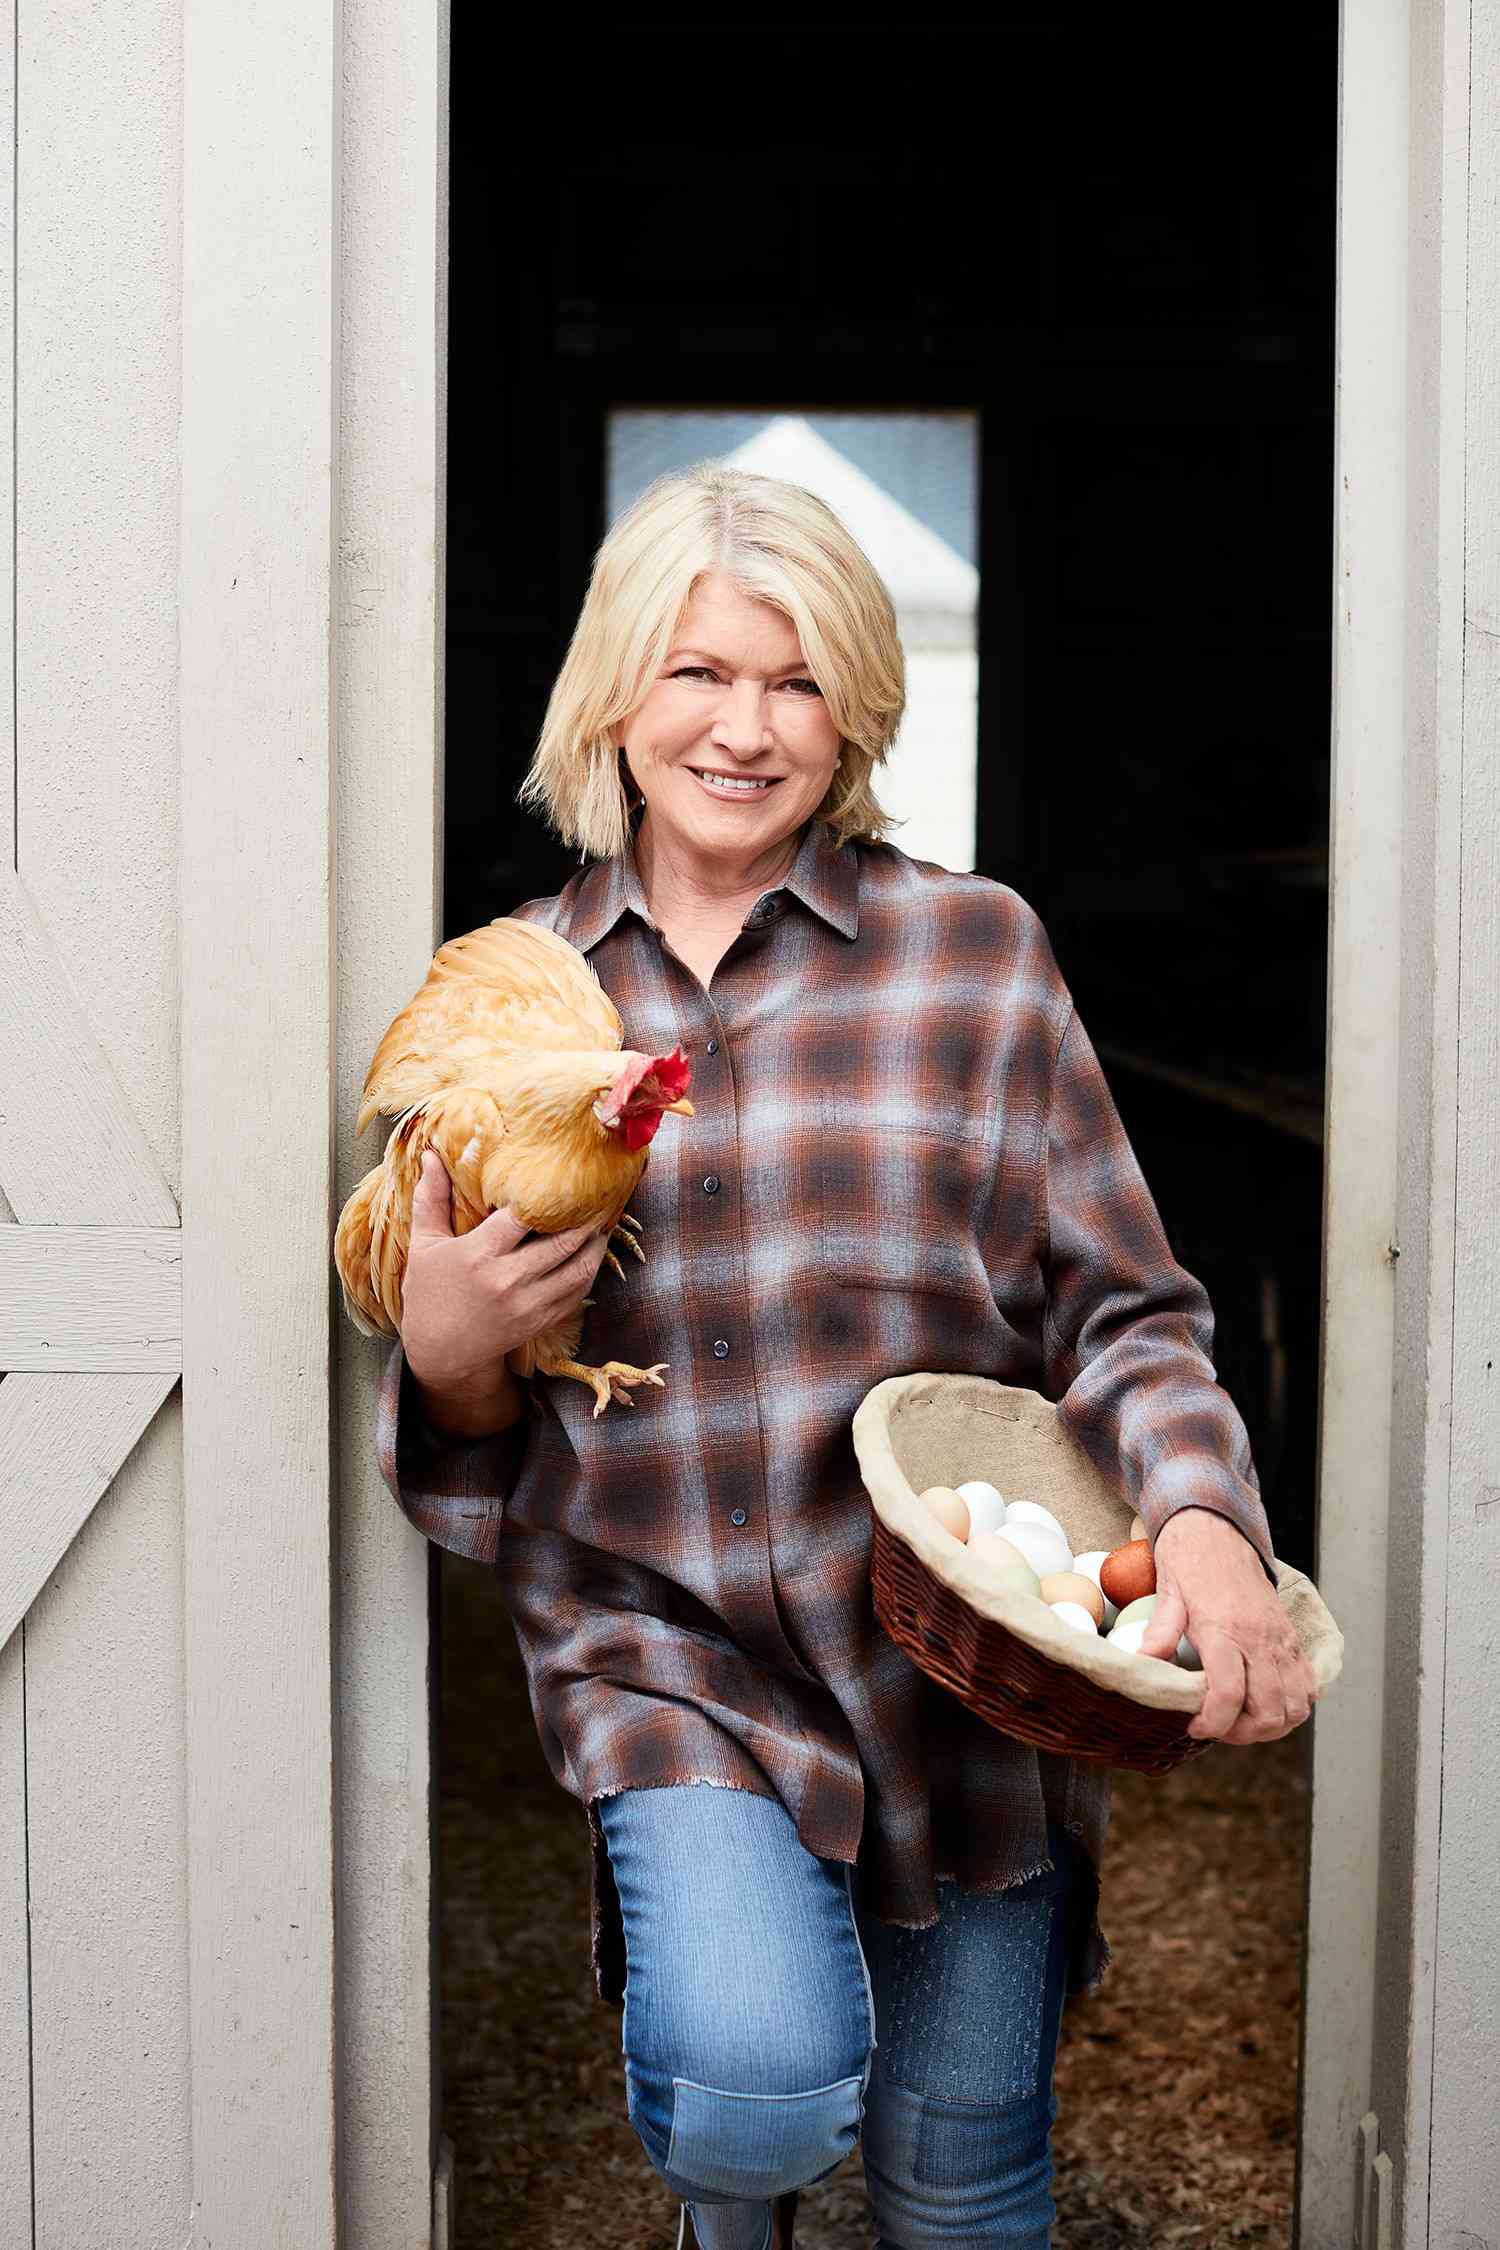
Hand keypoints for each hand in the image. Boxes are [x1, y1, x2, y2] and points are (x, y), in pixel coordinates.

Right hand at [399, 1147, 609, 1395]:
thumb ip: (430, 1198)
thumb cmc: (428, 1293)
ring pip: (578, 1269)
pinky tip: (593, 1254)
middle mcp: (506, 1280)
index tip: (563, 1177)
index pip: (522, 1218)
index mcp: (478, 1255)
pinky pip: (577, 1294)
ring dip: (597, 1245)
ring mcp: (527, 1304)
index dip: (546, 1197)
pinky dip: (590, 1272)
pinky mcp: (539, 1321)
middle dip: (585, 1218)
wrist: (439, 1352)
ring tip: (604, 1222)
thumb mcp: (423, 1245)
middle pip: (560, 1242)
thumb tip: (429, 1154)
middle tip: (599, 1195)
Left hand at [1138, 1508, 1317, 1743]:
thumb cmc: (1189, 1561)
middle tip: (1218, 1728)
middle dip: (1244, 1734)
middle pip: (1269, 1711)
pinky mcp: (1291, 1638)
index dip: (1214, 1723)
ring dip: (1272, 1725)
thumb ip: (1158, 1633)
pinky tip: (1266, 1702)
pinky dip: (1292, 1705)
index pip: (1229, 1694)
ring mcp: (1281, 1640)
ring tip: (1242, 1721)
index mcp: (1224, 1631)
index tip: (1195, 1728)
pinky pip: (1307, 1686)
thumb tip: (1142, 1666)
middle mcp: (1260, 1639)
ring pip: (1295, 1705)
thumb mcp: (1166, 1594)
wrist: (1218, 1528)